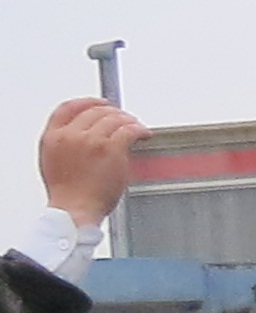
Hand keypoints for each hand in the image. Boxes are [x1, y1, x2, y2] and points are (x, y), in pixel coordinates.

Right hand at [37, 96, 142, 226]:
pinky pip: (129, 130)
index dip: (88, 102)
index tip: (101, 103)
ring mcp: (91, 141)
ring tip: (136, 126)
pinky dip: (139, 130)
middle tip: (124, 118)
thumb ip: (65, 144)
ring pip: (114, 119)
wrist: (74, 210)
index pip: (68, 108)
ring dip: (129, 120)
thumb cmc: (68, 194)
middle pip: (95, 111)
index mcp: (53, 137)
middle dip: (113, 112)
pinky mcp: (111, 149)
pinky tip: (144, 134)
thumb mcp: (54, 162)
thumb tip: (84, 133)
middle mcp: (71, 135)